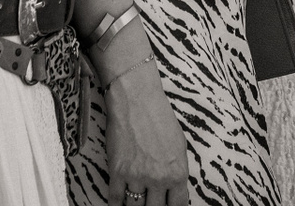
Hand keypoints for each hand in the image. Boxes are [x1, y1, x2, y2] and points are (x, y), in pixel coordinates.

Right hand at [103, 60, 189, 205]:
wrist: (136, 99)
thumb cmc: (159, 118)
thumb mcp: (179, 146)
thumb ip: (176, 172)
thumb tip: (174, 190)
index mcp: (178, 173)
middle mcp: (158, 178)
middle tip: (149, 203)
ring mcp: (137, 177)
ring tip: (135, 202)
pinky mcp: (117, 171)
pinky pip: (115, 199)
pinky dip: (116, 204)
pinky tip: (117, 204)